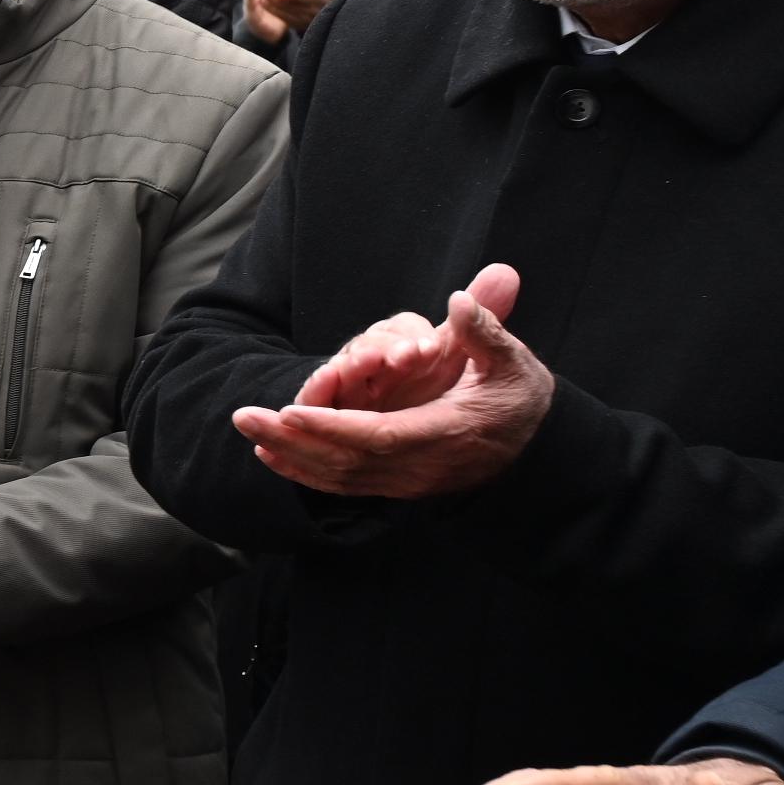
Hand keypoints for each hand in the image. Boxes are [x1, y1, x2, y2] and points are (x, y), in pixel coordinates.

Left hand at [232, 263, 553, 497]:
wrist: (540, 452)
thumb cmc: (522, 399)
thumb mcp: (514, 362)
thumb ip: (486, 331)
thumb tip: (460, 299)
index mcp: (446, 431)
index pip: (378, 435)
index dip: (331, 426)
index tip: (290, 410)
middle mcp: (421, 464)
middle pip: (346, 460)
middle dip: (292, 440)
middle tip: (243, 416)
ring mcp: (408, 481)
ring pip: (340, 477)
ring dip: (290, 455)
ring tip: (248, 429)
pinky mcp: (398, 486)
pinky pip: (345, 485)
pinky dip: (305, 473)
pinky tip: (272, 455)